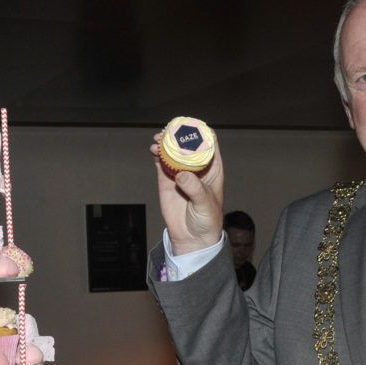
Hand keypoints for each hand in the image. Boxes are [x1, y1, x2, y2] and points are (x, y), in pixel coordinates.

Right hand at [150, 133, 223, 255]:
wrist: (192, 237)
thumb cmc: (207, 219)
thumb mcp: (205, 203)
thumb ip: (195, 188)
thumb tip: (181, 175)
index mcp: (212, 168)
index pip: (209, 143)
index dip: (201, 131)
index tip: (190, 127)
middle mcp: (196, 166)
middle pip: (188, 143)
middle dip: (178, 134)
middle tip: (169, 131)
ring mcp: (181, 172)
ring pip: (173, 150)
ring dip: (165, 142)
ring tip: (158, 139)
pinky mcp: (167, 180)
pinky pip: (161, 162)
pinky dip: (157, 154)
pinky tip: (153, 149)